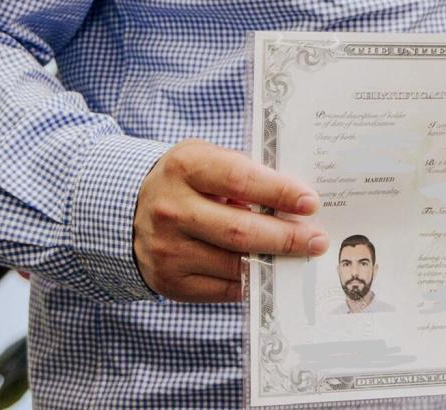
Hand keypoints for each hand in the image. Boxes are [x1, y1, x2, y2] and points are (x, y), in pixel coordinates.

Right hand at [133, 140, 327, 302]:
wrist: (127, 207)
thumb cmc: (186, 178)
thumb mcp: (208, 158)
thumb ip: (245, 173)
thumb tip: (295, 200)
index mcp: (186, 167)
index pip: (241, 180)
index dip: (279, 192)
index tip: (311, 202)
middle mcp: (172, 209)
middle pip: (239, 230)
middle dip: (286, 237)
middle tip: (317, 240)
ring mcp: (167, 249)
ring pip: (232, 264)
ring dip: (272, 262)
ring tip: (300, 256)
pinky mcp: (168, 282)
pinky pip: (220, 289)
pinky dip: (249, 282)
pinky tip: (268, 271)